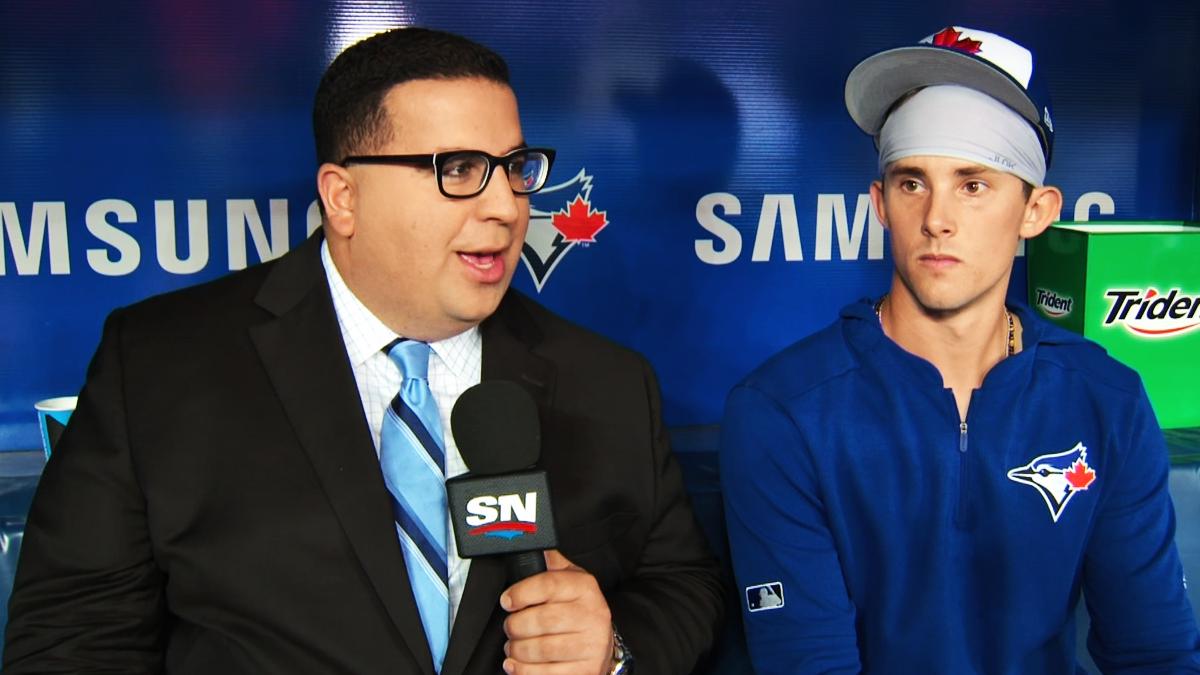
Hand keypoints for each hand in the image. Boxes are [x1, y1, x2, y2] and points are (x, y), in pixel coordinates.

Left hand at [500, 549, 613, 674]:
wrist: (602, 645)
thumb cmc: (580, 612)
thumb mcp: (572, 582)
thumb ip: (554, 565)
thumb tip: (537, 544)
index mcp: (586, 589)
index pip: (549, 585)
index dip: (522, 592)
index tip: (507, 600)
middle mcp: (592, 615)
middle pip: (542, 620)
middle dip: (516, 626)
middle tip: (509, 627)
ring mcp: (591, 645)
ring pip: (542, 649)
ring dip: (518, 649)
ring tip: (513, 646)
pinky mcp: (585, 671)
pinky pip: (547, 674)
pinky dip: (524, 671)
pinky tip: (516, 664)